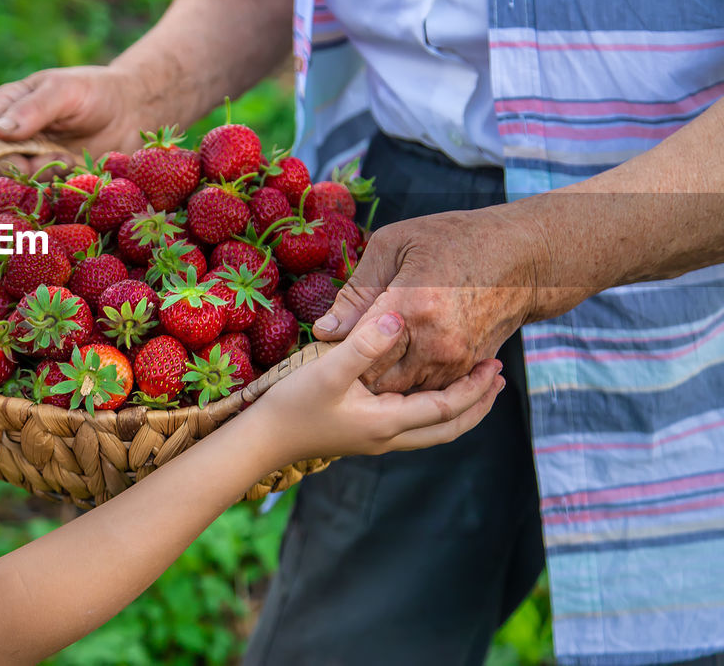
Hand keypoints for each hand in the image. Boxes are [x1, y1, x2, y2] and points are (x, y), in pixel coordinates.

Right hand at [0, 66, 154, 176]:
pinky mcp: (44, 178)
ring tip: (68, 162)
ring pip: (11, 185)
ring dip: (39, 181)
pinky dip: (52, 190)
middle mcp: (6, 136)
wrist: (129, 110)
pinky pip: (34, 194)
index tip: (27, 158)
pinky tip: (73, 172)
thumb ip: (32, 109)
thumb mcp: (64, 91)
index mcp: (1, 107)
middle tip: (56, 160)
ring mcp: (25, 158)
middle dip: (22, 171)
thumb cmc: (95, 91)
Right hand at [261, 313, 504, 463]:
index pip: (447, 408)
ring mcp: (376, 439)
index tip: (497, 364)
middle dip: (478, 405)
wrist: (260, 441)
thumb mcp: (327, 370)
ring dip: (460, 410)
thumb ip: (365, 344)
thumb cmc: (291, 406)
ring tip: (475, 387)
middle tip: (499, 379)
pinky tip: (428, 391)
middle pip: (449, 429)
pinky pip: (415, 426)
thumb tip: (399, 318)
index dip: (476, 388)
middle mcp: (389, 437)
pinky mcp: (364, 435)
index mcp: (387, 422)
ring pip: (433, 431)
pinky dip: (435, 410)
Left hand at [312, 207, 543, 392]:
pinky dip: (409, 382)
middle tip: (339, 359)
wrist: (524, 257)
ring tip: (365, 362)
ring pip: (402, 391)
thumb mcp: (395, 244)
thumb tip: (325, 331)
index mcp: (412, 304)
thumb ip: (357, 291)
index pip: (357, 348)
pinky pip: (428, 389)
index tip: (322, 345)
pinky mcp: (469, 368)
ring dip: (381, 383)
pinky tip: (397, 362)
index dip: (335, 351)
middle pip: (377, 379)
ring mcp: (456, 359)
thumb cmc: (452, 239)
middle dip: (354, 373)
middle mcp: (436, 340)